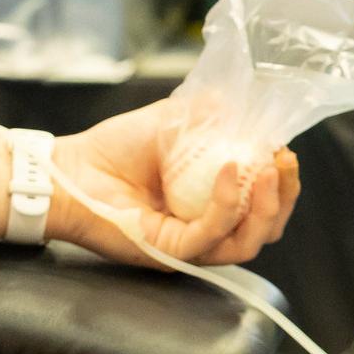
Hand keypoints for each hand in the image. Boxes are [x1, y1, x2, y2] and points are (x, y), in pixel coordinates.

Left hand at [49, 101, 301, 267]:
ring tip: (269, 168)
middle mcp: (202, 231)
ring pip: (246, 241)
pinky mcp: (171, 251)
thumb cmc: (109, 152)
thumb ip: (200, 115)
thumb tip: (234, 101)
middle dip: (284, 198)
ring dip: (266, 206)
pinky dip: (227, 204)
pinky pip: (211, 234)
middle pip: (262, 229)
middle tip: (286, 163)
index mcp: (207, 206)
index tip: (284, 150)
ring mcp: (188, 245)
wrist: (67, 171)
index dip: (280, 183)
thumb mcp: (163, 124)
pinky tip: (231, 172)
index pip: (260, 206)